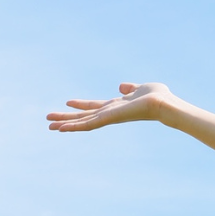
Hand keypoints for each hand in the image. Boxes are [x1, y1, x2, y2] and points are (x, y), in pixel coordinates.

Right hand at [47, 82, 175, 131]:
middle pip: (85, 116)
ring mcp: (110, 117)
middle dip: (68, 118)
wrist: (164, 103)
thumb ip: (131, 88)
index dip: (82, 104)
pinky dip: (75, 127)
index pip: (95, 106)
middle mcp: (111, 113)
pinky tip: (61, 128)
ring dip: (66, 124)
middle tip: (50, 121)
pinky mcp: (110, 119)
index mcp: (117, 106)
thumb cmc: (158, 97)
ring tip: (50, 126)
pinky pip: (89, 124)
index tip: (68, 102)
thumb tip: (122, 87)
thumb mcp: (141, 88)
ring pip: (84, 122)